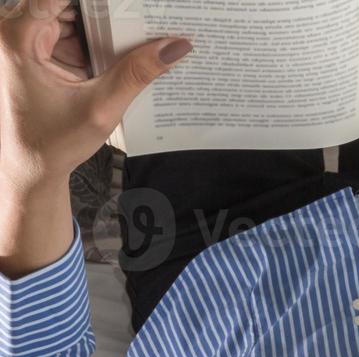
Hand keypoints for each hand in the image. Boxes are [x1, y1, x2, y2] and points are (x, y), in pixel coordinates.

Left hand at [0, 0, 190, 189]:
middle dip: (104, 10)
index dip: (98, 0)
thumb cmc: (52, 143)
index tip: (127, 2)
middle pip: (66, 4)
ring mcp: (25, 41)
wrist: (32, 169)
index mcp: (16, 38)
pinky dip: (95, 40)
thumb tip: (175, 46)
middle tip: (141, 14)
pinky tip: (121, 49)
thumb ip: (137, 73)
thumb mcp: (101, 107)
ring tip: (137, 31)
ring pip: (71, 16)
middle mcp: (14, 33)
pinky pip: (70, 33)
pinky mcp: (37, 52)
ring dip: (102, 26)